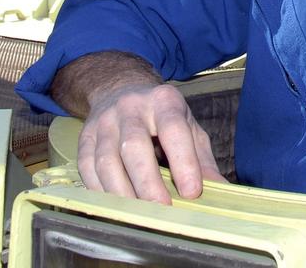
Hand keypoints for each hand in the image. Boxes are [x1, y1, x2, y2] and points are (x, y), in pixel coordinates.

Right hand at [77, 81, 224, 204]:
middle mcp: (130, 107)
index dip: (183, 162)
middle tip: (162, 209)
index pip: (173, 129)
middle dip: (148, 182)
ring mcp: (104, 122)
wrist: (120, 91)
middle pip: (134, 145)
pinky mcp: (84, 138)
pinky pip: (87, 168)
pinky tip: (116, 205)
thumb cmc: (161, 117)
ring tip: (140, 214)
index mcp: (163, 101)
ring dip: (122, 192)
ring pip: (106, 160)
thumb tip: (221, 190)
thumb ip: (203, 158)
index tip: (192, 192)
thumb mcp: (188, 127)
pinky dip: (101, 191)